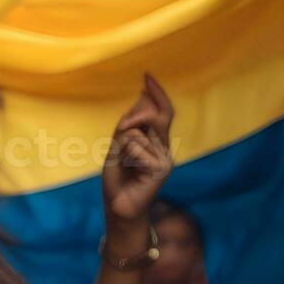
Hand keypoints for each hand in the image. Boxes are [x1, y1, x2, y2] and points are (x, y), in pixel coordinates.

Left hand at [102, 74, 173, 226]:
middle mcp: (164, 147)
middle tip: (121, 135)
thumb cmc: (118, 178)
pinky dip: (124, 155)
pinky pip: (134, 145)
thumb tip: (142, 100)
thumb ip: (129, 126)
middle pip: (153, 115)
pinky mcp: (161, 168)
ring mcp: (165, 158)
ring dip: (122, 146)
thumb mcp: (118, 147)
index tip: (147, 76)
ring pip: (135, 132)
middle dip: (134, 116)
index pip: (161, 112)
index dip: (155, 94)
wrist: (119, 207)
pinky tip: (129, 170)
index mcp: (156, 141)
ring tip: (124, 165)